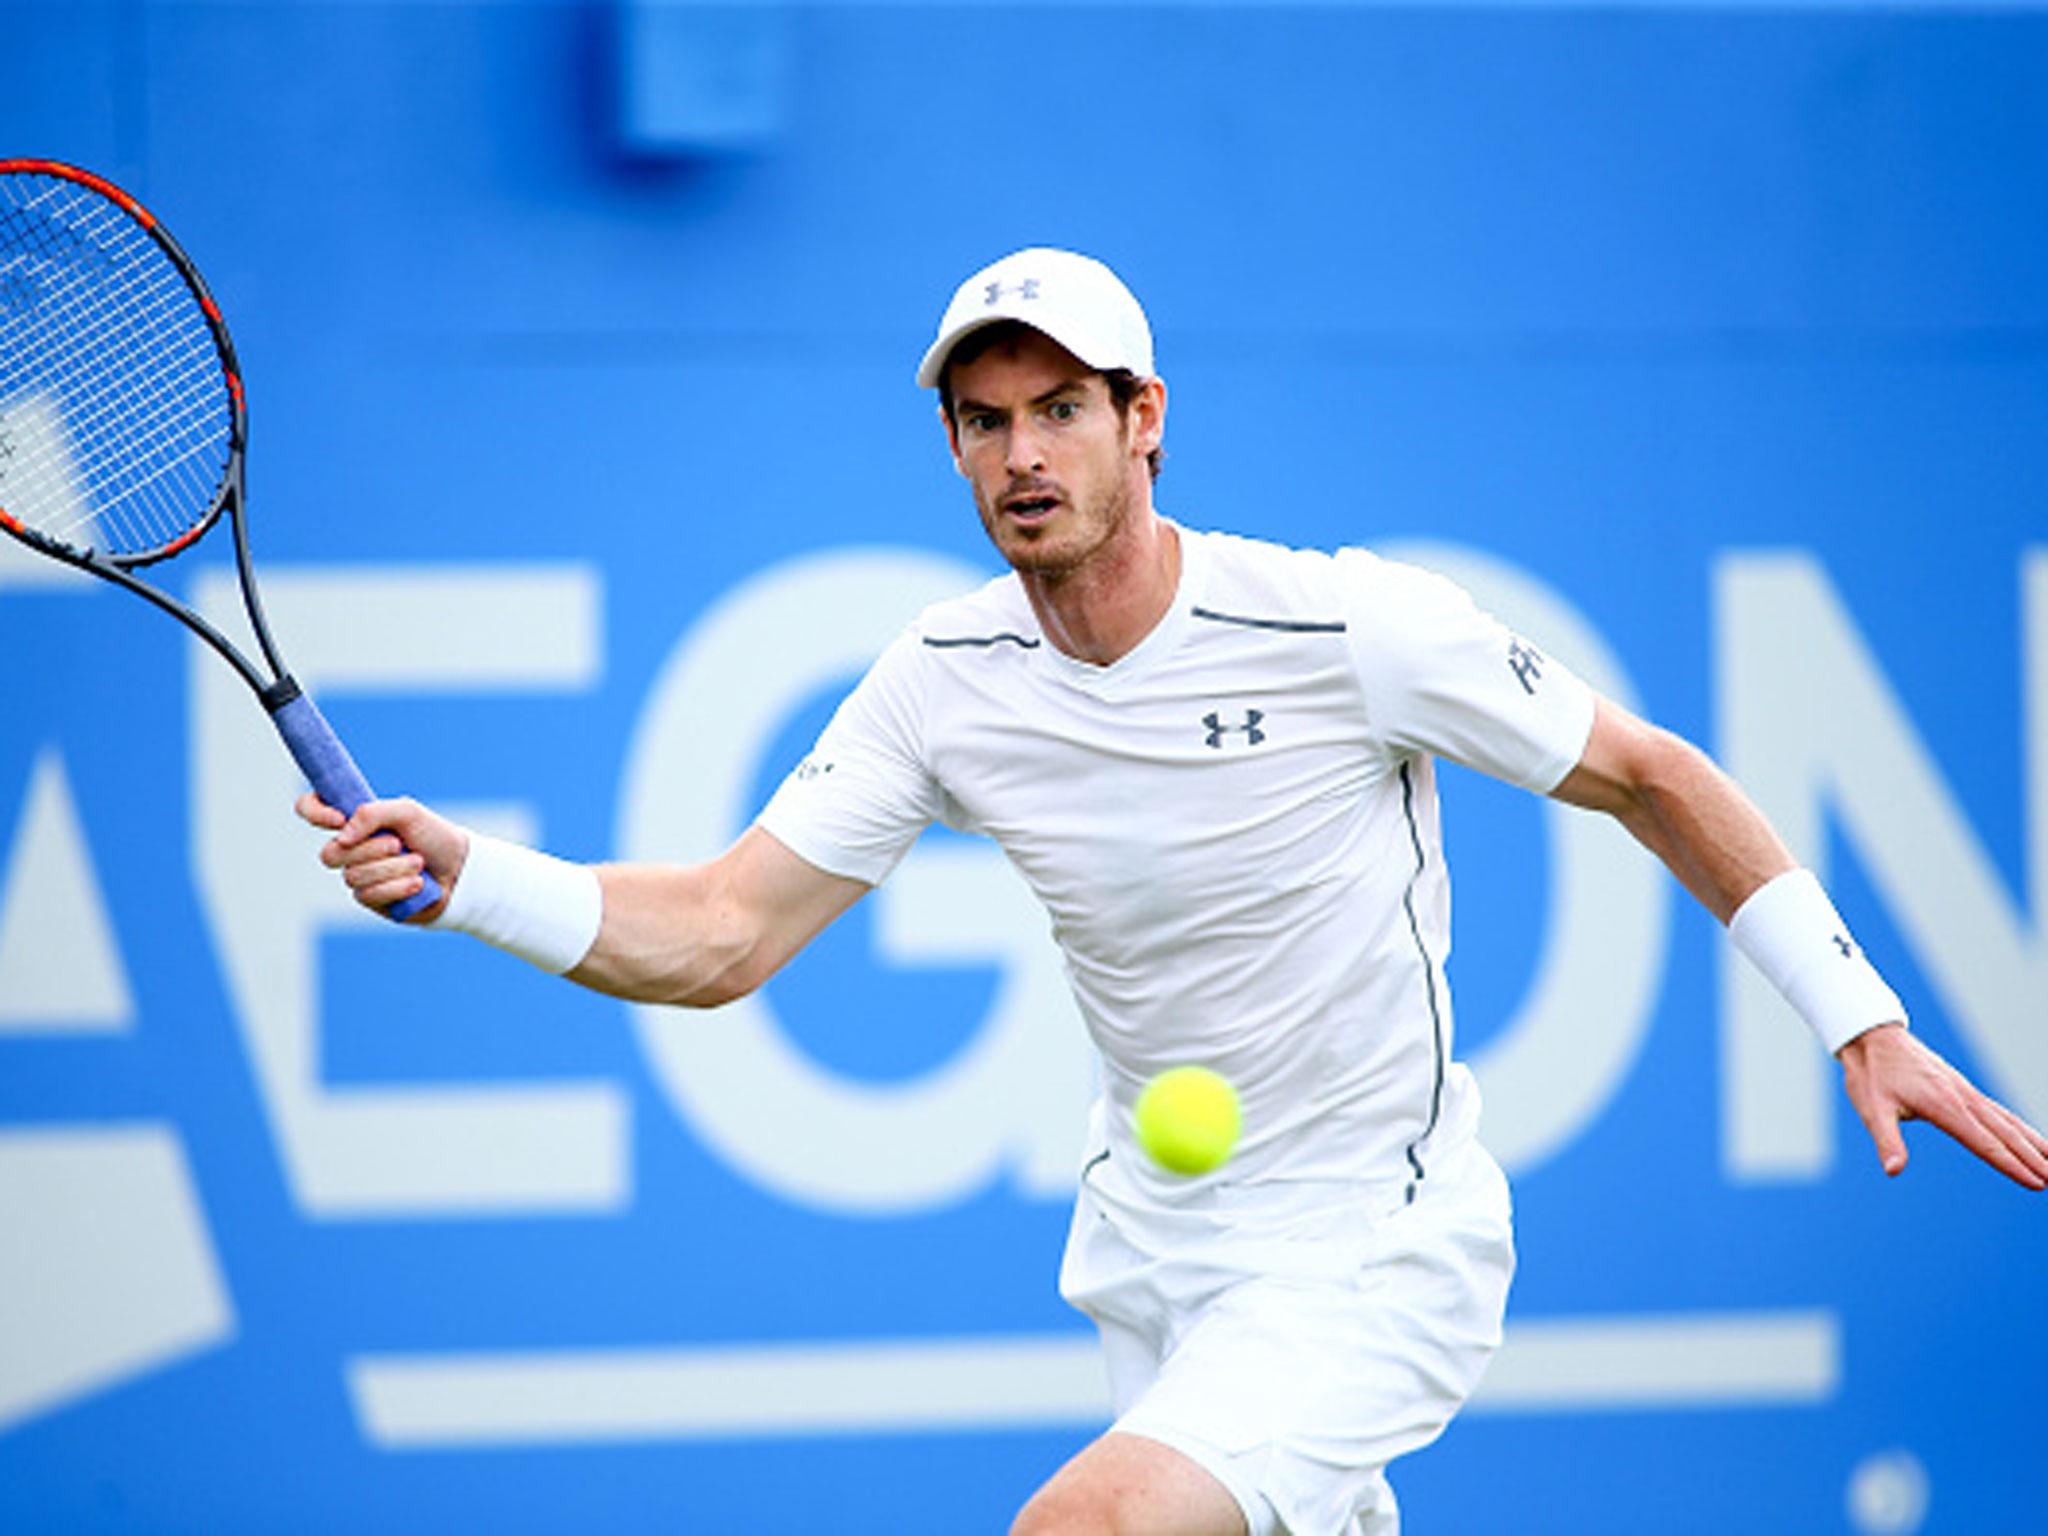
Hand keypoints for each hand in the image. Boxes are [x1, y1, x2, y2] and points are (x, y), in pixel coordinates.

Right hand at [296, 792, 465, 923]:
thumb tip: (342, 835)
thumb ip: (372, 813)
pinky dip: (397, 886)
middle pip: (331, 854)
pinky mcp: (372, 901)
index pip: (310, 808)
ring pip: (353, 877)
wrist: (462, 871)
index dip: (314, 812)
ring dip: (392, 868)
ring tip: (418, 863)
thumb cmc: (434, 837)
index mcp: (355, 821)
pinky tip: (418, 883)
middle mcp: (351, 849)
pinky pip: (369, 896)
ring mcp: (359, 876)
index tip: (339, 818)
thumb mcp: (408, 812)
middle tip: (399, 844)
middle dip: (369, 850)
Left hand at [1839, 1023, 2047, 1188]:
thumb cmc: (1871, 1075)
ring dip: (2032, 1141)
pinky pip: (1997, 1110)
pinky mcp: (1963, 1088)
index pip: (1984, 1142)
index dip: (2010, 1164)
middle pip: (2004, 1133)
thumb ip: (1887, 1141)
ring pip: (2006, 1120)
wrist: (1873, 1037)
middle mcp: (1962, 1097)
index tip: (2036, 1183)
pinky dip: (2018, 1125)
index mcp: (1944, 1105)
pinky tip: (2028, 1137)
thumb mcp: (1872, 1109)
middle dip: (2032, 1158)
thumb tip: (1893, 1170)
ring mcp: (1965, 1091)